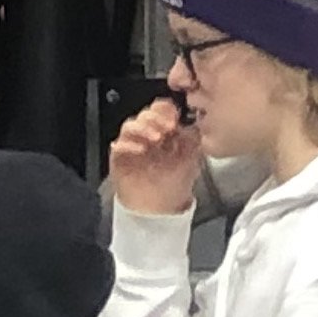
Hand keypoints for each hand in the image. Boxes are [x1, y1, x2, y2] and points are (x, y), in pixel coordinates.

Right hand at [108, 100, 201, 215]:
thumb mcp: (193, 157)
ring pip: (130, 125)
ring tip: (154, 138)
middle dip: (155, 118)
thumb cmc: (175, 183)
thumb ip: (194, 136)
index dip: (166, 111)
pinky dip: (128, 144)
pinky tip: (140, 149)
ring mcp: (132, 144)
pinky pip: (118, 144)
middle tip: (166, 128)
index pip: (162, 109)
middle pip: (145, 113)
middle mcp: (147, 134)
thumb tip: (199, 120)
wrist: (160, 207)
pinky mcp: (119, 157)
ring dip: (142, 128)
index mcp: (164, 129)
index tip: (174, 119)